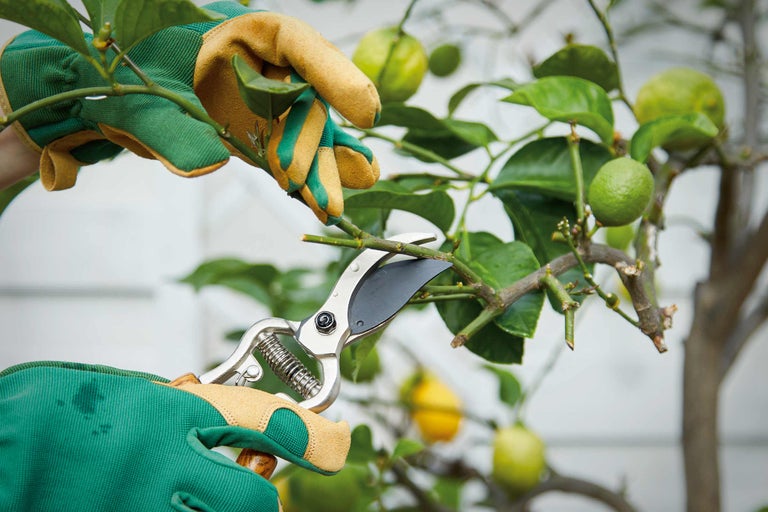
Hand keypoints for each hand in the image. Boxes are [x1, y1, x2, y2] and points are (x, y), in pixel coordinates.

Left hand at [0, 2, 380, 223]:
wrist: (96, 95)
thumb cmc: (116, 76)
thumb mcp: (135, 99)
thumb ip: (169, 129)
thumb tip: (206, 162)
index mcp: (238, 32)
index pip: (297, 44)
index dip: (336, 75)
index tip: (365, 109)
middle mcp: (259, 65)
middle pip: (307, 99)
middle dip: (318, 145)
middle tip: (321, 183)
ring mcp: (260, 101)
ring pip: (304, 134)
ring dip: (319, 171)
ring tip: (334, 206)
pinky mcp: (256, 133)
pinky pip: (287, 155)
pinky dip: (305, 179)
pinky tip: (325, 201)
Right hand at [0, 362, 350, 511]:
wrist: (2, 449)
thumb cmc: (66, 412)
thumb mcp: (144, 395)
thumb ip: (197, 410)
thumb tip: (248, 430)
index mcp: (171, 413)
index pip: (267, 422)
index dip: (312, 437)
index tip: (334, 444)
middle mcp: (161, 466)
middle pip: (254, 502)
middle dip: (262, 493)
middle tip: (254, 478)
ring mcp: (142, 507)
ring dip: (222, 508)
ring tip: (198, 486)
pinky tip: (171, 498)